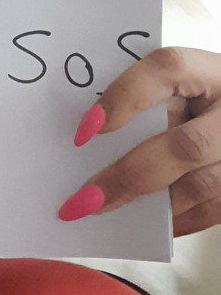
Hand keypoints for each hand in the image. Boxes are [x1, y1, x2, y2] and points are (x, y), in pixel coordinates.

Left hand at [59, 46, 220, 236]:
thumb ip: (149, 102)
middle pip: (187, 146)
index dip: (125, 97)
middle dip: (130, 176)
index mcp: (212, 71)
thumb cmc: (207, 98)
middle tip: (85, 198)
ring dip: (151, 206)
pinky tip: (151, 225)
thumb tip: (90, 138)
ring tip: (104, 212)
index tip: (86, 128)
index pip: (169, 69)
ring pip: (202, 185)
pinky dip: (180, 221)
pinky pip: (216, 209)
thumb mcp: (184, 86)